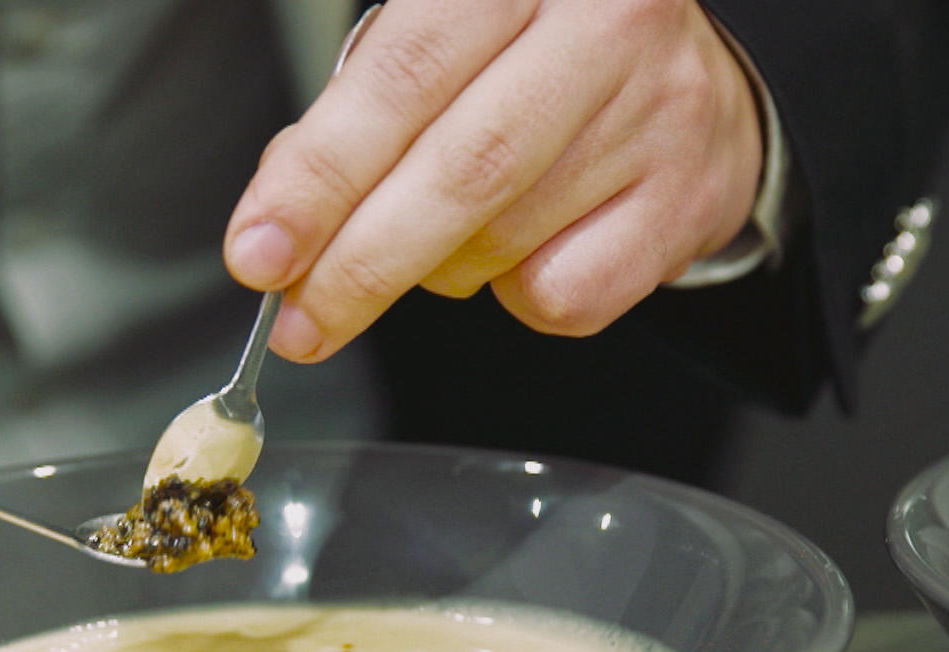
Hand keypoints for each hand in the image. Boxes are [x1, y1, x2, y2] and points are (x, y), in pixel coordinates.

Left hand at [224, 0, 762, 360]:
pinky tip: (528, 249)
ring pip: (502, 240)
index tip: (258, 254)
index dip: (319, 177)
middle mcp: (606, 21)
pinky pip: (563, 295)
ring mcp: (661, 110)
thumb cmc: (531, 62)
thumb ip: (354, 119)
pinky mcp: (691, 198)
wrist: (685, 82)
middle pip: (458, 172)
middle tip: (298, 325)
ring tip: (442, 236)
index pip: (401, 76)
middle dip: (358, 266)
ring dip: (437, 270)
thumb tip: (278, 226)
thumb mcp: (439, 49)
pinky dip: (515, 296)